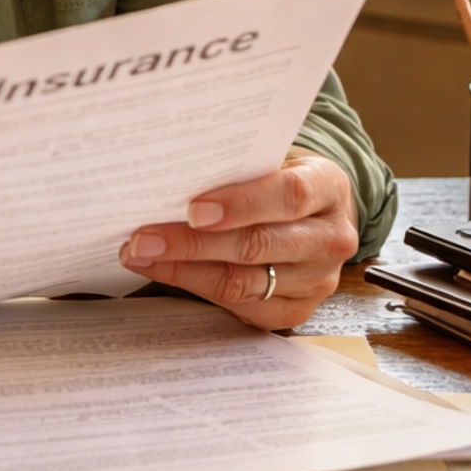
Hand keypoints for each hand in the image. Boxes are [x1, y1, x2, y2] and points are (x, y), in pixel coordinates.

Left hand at [117, 153, 357, 329]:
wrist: (318, 214)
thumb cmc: (282, 179)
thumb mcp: (274, 159)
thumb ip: (238, 166)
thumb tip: (172, 173)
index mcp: (329, 187)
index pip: (288, 195)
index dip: (240, 204)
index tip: (192, 209)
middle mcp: (330, 238)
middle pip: (258, 245)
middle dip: (192, 243)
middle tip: (143, 238)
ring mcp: (317, 280)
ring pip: (242, 282)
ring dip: (183, 270)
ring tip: (140, 255)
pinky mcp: (296, 310)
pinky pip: (239, 304)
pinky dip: (195, 287)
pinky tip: (163, 271)